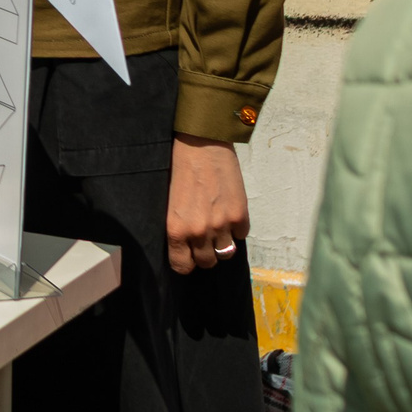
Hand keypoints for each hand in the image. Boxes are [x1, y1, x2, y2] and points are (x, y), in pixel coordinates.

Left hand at [166, 134, 249, 274]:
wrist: (201, 145)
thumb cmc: (179, 169)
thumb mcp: (170, 202)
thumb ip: (179, 226)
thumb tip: (186, 245)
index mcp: (176, 229)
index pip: (182, 266)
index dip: (186, 262)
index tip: (188, 255)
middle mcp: (199, 232)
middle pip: (207, 262)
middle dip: (205, 253)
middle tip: (204, 239)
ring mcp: (222, 225)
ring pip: (226, 253)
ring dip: (223, 243)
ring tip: (218, 227)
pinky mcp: (240, 215)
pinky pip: (241, 235)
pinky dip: (237, 228)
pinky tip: (229, 212)